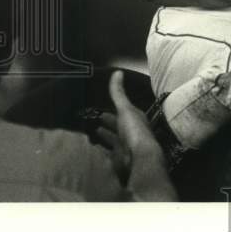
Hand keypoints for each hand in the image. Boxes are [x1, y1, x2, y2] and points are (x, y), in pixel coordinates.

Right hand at [94, 70, 176, 200]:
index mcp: (136, 119)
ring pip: (113, 139)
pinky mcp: (119, 159)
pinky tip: (93, 147)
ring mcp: (126, 146)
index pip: (124, 112)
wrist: (138, 159)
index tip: (102, 107)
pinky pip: (109, 152)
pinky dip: (102, 149)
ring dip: (105, 135)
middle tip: (94, 118)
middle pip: (118, 126)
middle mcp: (132, 132)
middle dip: (109, 122)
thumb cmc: (134, 131)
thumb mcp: (125, 109)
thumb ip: (119, 93)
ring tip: (92, 130)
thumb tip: (117, 72)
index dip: (115, 109)